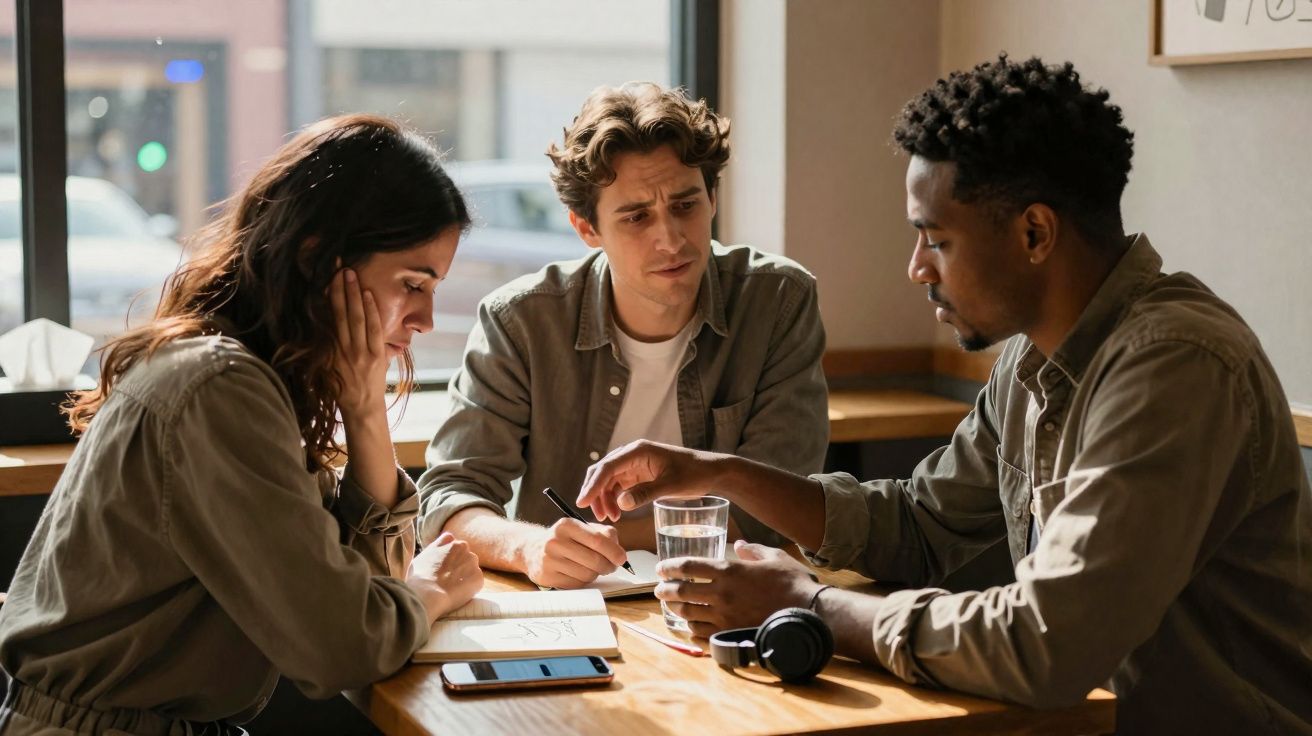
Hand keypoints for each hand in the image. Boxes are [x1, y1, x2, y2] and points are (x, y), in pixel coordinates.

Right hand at [330, 267, 386, 418]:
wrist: (361, 408)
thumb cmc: (342, 387)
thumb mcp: (326, 366)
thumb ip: (324, 345)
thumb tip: (317, 322)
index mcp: (329, 350)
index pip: (327, 318)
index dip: (326, 297)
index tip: (325, 278)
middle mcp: (343, 350)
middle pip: (340, 313)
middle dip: (339, 288)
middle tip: (337, 266)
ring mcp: (360, 353)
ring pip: (355, 318)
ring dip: (353, 294)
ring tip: (350, 273)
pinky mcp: (376, 356)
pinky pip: (373, 330)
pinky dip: (371, 311)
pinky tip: (367, 294)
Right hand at [407, 532, 482, 620]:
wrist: (428, 593)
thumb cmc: (420, 576)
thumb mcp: (423, 555)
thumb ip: (436, 548)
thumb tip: (445, 544)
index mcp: (450, 542)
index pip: (455, 545)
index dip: (450, 555)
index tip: (446, 565)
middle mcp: (464, 548)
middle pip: (465, 557)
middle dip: (459, 566)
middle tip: (448, 578)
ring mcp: (472, 562)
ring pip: (471, 569)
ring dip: (465, 576)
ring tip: (452, 587)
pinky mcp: (478, 577)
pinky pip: (476, 582)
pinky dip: (470, 588)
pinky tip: (457, 593)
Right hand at [522, 519, 627, 588]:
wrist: (532, 549)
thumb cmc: (565, 539)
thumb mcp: (582, 528)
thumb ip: (604, 534)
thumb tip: (618, 550)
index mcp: (566, 525)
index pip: (597, 540)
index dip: (614, 551)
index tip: (622, 558)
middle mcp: (555, 541)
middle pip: (595, 560)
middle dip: (608, 566)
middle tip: (611, 567)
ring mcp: (549, 560)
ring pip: (588, 574)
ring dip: (596, 574)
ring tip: (592, 568)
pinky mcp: (547, 577)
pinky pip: (577, 584)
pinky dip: (584, 581)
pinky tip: (579, 573)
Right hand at [577, 440, 725, 521]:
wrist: (711, 472)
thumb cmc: (694, 474)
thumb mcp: (671, 485)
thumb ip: (645, 493)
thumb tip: (621, 503)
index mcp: (638, 451)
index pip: (608, 467)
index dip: (593, 484)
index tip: (582, 501)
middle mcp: (633, 455)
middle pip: (604, 472)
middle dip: (595, 493)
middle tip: (594, 515)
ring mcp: (635, 465)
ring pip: (609, 480)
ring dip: (605, 498)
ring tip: (609, 518)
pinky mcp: (640, 475)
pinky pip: (620, 486)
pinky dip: (615, 499)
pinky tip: (617, 513)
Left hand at [654, 540, 821, 637]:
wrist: (810, 612)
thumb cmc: (794, 582)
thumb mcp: (774, 557)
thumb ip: (753, 550)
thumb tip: (740, 545)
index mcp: (729, 571)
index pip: (688, 567)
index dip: (670, 567)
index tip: (661, 568)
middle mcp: (722, 594)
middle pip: (681, 592)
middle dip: (666, 590)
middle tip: (660, 590)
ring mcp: (725, 617)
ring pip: (688, 615)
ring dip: (675, 611)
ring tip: (671, 607)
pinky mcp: (731, 635)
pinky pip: (702, 636)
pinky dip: (691, 632)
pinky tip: (689, 628)